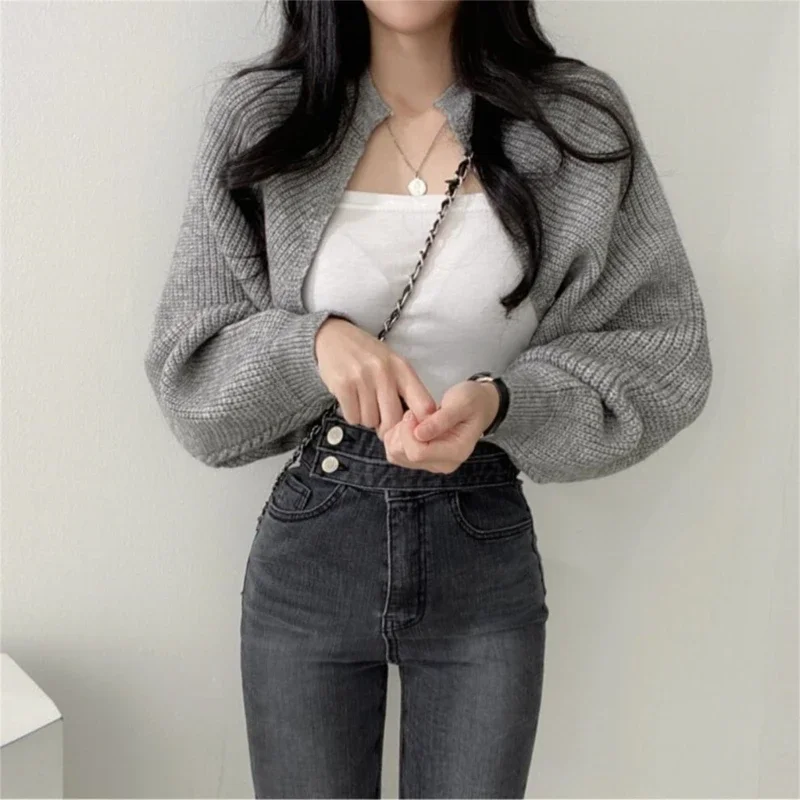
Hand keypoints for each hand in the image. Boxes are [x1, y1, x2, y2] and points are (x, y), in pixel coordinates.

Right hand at [314, 316, 436, 438]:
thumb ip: (407, 390)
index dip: (420, 424)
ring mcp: (363, 378)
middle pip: (394, 420)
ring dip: (367, 418)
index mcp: (403, 368)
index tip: (411, 428)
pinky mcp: (343, 385)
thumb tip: (413, 425)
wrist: (335, 337)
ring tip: (363, 401)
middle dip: (386, 426)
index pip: (424, 405)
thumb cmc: (368, 355)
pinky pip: (353, 417)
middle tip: (380, 418)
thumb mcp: (394, 364)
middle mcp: (385, 372)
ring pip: (371, 421)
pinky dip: (352, 415)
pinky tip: (352, 401)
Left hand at [382, 379, 499, 472]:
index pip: (417, 452)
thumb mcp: (462, 403)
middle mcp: (443, 464)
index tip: (413, 412)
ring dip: (398, 434)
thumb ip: (442, 419)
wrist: (478, 407)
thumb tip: (419, 434)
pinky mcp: (423, 460)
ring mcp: (432, 464)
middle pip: (405, 455)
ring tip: (413, 418)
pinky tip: (409, 425)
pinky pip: (397, 453)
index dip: (408, 431)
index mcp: (456, 452)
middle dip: (402, 431)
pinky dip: (397, 438)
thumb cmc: (472, 401)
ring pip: (397, 455)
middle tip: (413, 413)